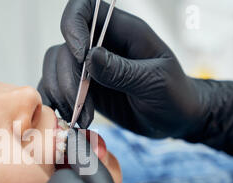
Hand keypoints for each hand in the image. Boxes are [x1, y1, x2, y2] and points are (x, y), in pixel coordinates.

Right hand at [39, 0, 232, 154]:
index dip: (73, 25)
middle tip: (78, 104)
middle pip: (63, 48)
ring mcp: (90, 69)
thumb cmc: (175, 95)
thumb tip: (89, 57)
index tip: (80, 56)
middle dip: (66, 77)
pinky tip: (75, 119)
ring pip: (56, 69)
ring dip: (62, 94)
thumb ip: (122, 70)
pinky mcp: (85, 90)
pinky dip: (60, 104)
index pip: (85, 8)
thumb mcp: (155, 82)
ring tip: (81, 117)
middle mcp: (101, 46)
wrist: (176, 120)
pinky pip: (59, 90)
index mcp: (122, 31)